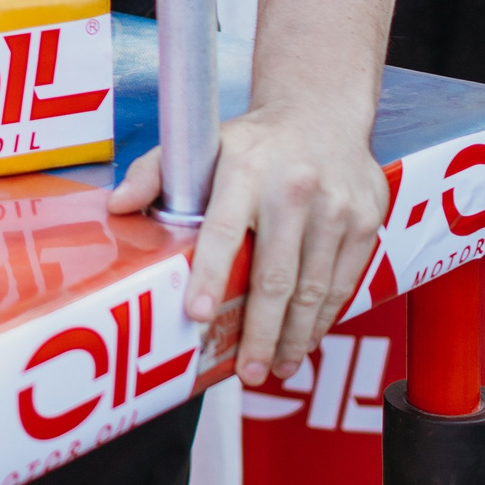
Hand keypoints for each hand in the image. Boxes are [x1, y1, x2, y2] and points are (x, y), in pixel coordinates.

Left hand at [109, 102, 386, 384]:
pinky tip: (304, 341)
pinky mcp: (366, 222)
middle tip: (245, 372)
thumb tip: (118, 205)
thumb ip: (155, 173)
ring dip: (294, 337)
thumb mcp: (202, 142)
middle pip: (276, 274)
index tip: (198, 315)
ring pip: (314, 289)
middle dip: (260, 331)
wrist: (322, 113)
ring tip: (274, 368)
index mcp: (245, 168)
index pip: (223, 229)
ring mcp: (337, 207)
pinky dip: (323, 319)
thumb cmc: (254, 142)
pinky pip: (343, 283)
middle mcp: (294, 188)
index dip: (209, 275)